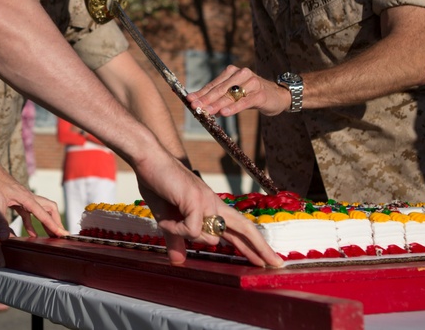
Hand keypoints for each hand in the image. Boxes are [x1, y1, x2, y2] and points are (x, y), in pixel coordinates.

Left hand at [0, 152, 64, 267]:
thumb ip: (1, 220)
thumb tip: (5, 238)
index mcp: (27, 198)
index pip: (45, 214)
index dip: (54, 225)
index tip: (64, 235)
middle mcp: (28, 197)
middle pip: (49, 209)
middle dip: (56, 222)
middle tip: (60, 236)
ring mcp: (22, 198)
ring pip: (40, 210)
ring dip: (46, 223)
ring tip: (50, 237)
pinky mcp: (16, 200)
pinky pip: (28, 213)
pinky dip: (31, 223)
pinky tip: (31, 234)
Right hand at [135, 155, 282, 266]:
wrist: (149, 159)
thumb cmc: (158, 184)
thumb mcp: (168, 219)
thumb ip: (177, 239)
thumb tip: (178, 261)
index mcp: (211, 207)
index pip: (238, 229)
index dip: (252, 245)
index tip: (265, 259)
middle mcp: (214, 204)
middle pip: (245, 228)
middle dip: (260, 248)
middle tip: (276, 264)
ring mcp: (207, 201)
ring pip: (210, 237)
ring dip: (185, 236)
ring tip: (167, 222)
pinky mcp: (197, 201)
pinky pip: (192, 230)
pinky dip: (176, 230)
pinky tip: (166, 220)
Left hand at [187, 65, 291, 116]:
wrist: (278, 96)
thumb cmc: (252, 95)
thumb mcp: (235, 94)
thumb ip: (220, 98)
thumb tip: (201, 105)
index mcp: (232, 72)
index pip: (213, 84)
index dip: (201, 93)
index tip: (189, 100)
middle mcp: (241, 74)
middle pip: (220, 89)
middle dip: (206, 99)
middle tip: (195, 106)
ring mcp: (252, 83)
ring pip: (231, 95)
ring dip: (217, 104)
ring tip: (206, 111)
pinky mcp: (260, 94)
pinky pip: (244, 101)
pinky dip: (233, 108)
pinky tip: (224, 113)